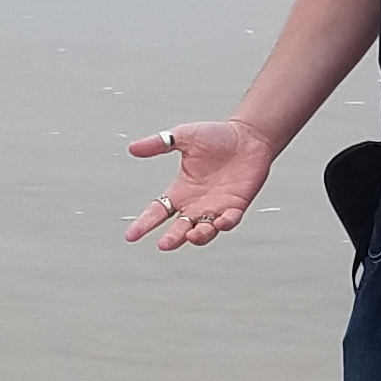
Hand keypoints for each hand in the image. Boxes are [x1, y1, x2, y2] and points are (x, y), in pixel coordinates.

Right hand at [123, 119, 274, 250]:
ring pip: (204, 231)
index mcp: (180, 190)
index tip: (131, 236)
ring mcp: (216, 207)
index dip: (144, 224)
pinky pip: (230, 221)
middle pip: (179, 228)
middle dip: (172, 238)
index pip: (157, 211)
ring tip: (191, 236)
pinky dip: (225, 223)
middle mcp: (196, 203)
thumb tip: (133, 148)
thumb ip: (158, 144)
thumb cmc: (218, 136)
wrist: (249, 135)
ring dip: (198, 236)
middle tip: (164, 244)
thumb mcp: (184, 137)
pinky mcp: (237, 206)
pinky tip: (220, 221)